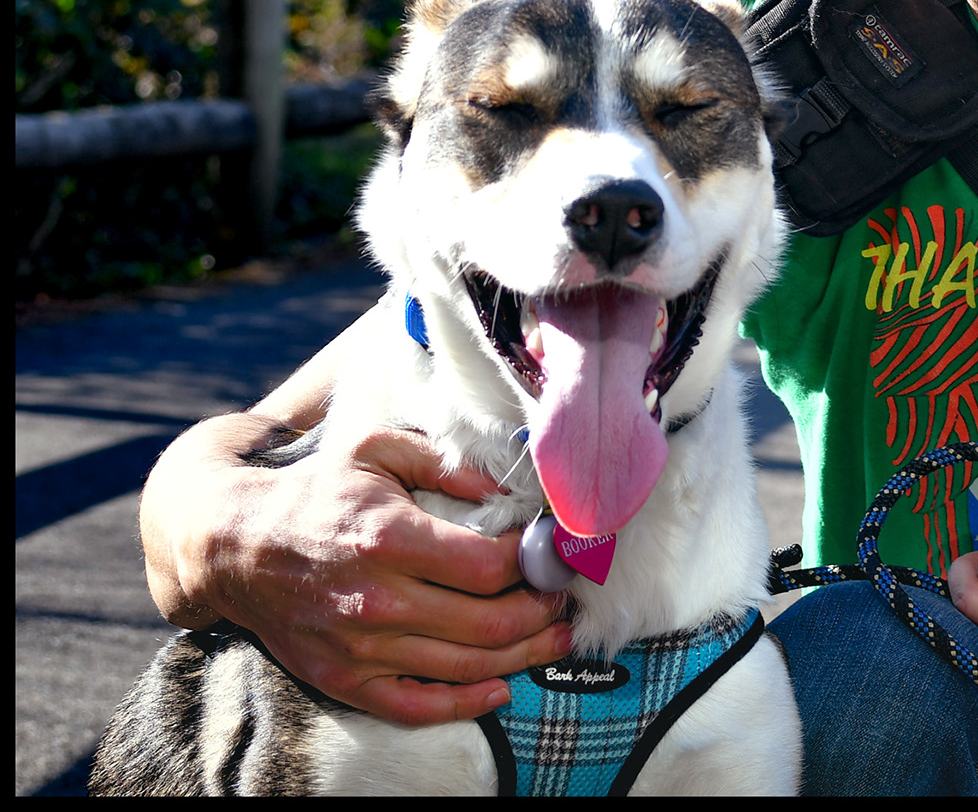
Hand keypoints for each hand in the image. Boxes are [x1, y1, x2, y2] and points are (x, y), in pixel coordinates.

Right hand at [170, 422, 571, 724]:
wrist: (234, 545)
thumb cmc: (314, 490)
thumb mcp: (378, 450)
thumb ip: (447, 463)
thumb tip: (508, 486)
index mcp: (390, 539)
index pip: (490, 567)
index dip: (535, 564)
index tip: (554, 554)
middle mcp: (377, 600)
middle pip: (488, 624)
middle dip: (542, 613)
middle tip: (564, 599)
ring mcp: (359, 648)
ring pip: (464, 668)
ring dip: (523, 658)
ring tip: (555, 638)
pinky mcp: (343, 680)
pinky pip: (415, 707)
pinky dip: (465, 704)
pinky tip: (499, 689)